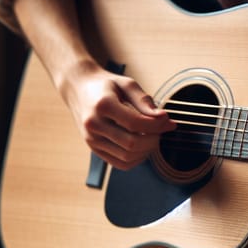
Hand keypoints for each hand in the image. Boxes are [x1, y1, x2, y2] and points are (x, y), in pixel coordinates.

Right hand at [60, 60, 175, 169]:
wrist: (79, 88)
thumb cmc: (106, 85)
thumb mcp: (127, 84)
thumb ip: (145, 101)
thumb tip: (164, 118)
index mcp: (103, 105)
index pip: (136, 123)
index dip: (157, 125)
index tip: (169, 120)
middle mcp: (94, 125)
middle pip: (132, 144)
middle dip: (154, 139)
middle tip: (162, 129)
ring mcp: (92, 139)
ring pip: (127, 157)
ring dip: (147, 150)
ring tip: (153, 136)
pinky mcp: (93, 148)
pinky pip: (120, 163)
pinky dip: (136, 159)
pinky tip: (143, 145)